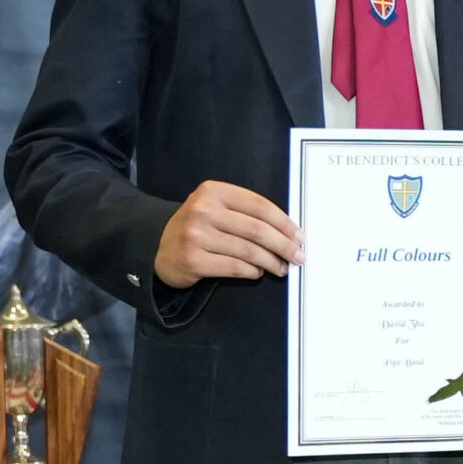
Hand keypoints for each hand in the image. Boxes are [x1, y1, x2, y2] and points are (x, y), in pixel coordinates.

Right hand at [154, 180, 302, 287]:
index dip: (284, 223)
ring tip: (282, 268)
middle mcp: (203, 210)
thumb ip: (245, 212)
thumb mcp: (216, 207)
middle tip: (299, 256)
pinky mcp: (193, 259)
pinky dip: (253, 271)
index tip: (300, 236)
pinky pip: (236, 267)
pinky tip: (258, 272)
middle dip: (284, 246)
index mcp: (213, 191)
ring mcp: (196, 235)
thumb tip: (288, 231)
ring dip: (272, 262)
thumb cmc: (199, 227)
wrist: (161, 248)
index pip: (259, 205)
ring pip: (249, 251)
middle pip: (257, 230)